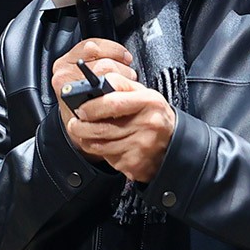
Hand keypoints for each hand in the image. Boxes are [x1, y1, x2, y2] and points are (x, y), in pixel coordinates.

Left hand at [53, 39, 174, 181]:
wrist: (174, 143)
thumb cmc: (153, 115)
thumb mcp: (143, 93)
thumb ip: (119, 85)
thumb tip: (92, 85)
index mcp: (149, 102)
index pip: (112, 103)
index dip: (91, 107)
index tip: (80, 109)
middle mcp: (147, 125)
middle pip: (101, 129)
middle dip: (80, 127)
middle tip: (75, 124)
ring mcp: (141, 147)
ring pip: (100, 146)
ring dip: (88, 141)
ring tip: (89, 134)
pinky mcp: (135, 164)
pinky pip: (109, 159)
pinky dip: (104, 153)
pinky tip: (111, 146)